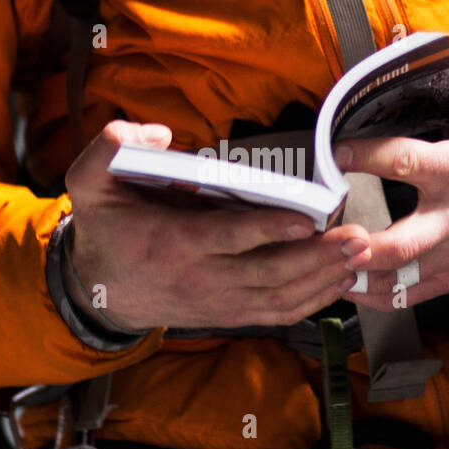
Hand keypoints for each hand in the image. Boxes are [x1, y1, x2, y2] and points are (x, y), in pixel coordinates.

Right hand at [63, 120, 367, 330]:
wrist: (96, 291)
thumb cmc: (104, 228)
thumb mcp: (89, 182)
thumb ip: (111, 148)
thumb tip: (161, 134)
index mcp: (172, 242)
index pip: (228, 236)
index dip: (269, 229)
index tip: (307, 219)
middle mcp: (201, 277)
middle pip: (267, 272)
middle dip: (316, 257)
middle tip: (357, 237)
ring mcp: (218, 301)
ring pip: (279, 297)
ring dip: (324, 279)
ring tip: (360, 256)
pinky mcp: (228, 314)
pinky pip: (276, 314)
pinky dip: (313, 301)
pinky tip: (340, 282)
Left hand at [337, 47, 448, 311]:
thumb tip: (412, 47)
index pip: (408, 162)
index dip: (367, 156)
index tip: (334, 151)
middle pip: (403, 242)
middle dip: (361, 244)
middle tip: (325, 236)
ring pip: (400, 277)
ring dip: (357, 275)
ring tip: (322, 264)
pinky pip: (406, 297)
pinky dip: (371, 295)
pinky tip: (341, 283)